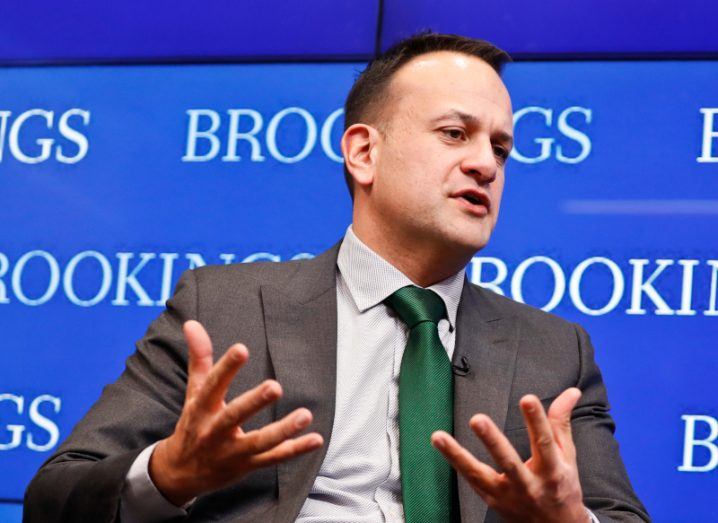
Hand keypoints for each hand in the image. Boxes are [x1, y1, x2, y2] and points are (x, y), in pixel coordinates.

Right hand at [149, 320, 323, 505]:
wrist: (180, 474)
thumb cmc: (193, 423)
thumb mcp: (194, 391)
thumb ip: (199, 357)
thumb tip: (192, 322)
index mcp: (201, 408)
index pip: (213, 385)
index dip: (226, 367)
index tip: (242, 349)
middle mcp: (215, 431)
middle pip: (235, 416)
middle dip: (255, 402)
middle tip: (275, 386)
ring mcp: (232, 451)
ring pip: (259, 442)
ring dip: (283, 430)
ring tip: (305, 415)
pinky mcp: (247, 465)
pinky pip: (274, 458)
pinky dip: (295, 450)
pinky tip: (316, 438)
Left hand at [431, 388, 588, 522]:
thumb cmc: (561, 487)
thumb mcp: (567, 456)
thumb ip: (561, 423)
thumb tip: (571, 392)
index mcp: (552, 471)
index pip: (545, 442)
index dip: (537, 420)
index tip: (528, 399)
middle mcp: (529, 485)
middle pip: (509, 462)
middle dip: (492, 441)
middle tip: (477, 419)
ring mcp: (507, 495)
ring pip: (480, 474)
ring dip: (458, 455)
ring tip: (439, 436)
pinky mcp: (491, 499)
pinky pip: (470, 479)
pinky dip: (455, 461)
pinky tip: (440, 443)